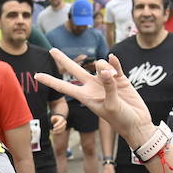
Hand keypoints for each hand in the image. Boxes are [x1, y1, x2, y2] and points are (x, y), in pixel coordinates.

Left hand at [36, 50, 150, 138]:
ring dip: (105, 66)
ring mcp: (106, 81)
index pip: (64, 86)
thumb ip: (108, 87)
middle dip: (63, 59)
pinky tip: (113, 59)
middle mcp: (93, 87)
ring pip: (99, 64)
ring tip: (114, 77)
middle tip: (51, 49)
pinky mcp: (120, 78)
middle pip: (74, 70)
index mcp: (85, 96)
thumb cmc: (121, 119)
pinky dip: (114, 62)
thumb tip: (107, 70)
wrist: (137, 123)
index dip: (50, 80)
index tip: (36, 76)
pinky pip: (114, 64)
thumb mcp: (111, 105)